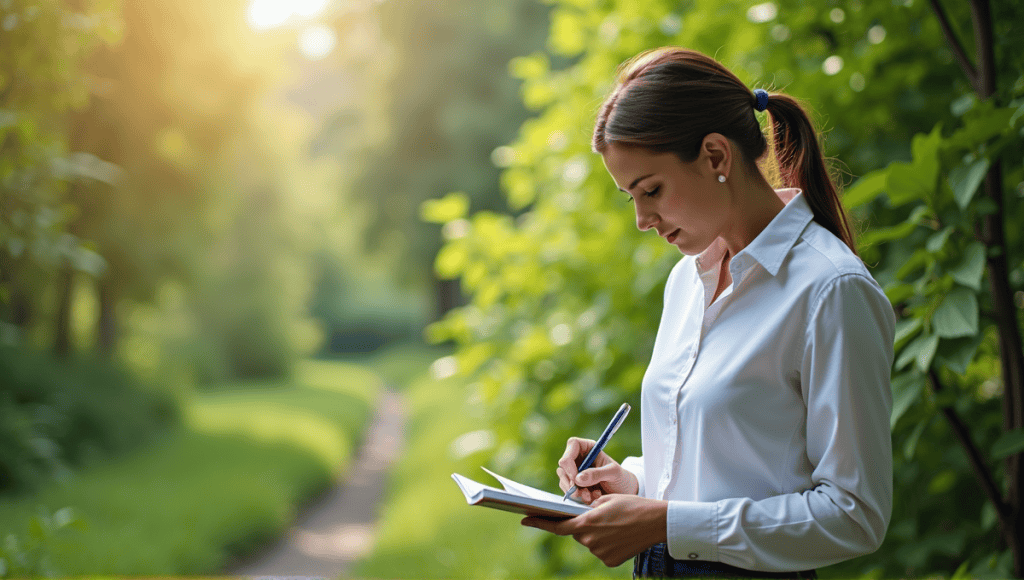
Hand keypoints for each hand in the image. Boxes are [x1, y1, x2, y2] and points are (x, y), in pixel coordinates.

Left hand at [522, 494, 667, 566]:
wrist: (656, 522)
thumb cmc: (631, 505)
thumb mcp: (605, 500)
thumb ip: (586, 509)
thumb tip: (578, 517)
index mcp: (586, 523)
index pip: (556, 526)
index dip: (539, 522)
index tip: (525, 519)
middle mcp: (590, 541)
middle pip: (577, 532)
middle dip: (583, 524)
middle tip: (600, 516)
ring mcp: (600, 554)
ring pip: (589, 541)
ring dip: (596, 533)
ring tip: (615, 524)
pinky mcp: (610, 561)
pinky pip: (601, 551)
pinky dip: (606, 543)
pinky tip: (619, 535)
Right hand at [557, 437, 638, 503]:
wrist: (624, 493)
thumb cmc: (621, 478)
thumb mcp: (613, 473)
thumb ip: (597, 474)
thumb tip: (578, 479)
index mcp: (589, 448)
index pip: (572, 444)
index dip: (570, 458)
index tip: (575, 476)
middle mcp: (580, 458)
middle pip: (564, 464)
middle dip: (570, 481)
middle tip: (580, 492)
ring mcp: (575, 472)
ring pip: (564, 479)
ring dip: (575, 491)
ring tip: (591, 497)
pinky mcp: (575, 485)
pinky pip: (569, 491)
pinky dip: (579, 497)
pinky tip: (592, 498)